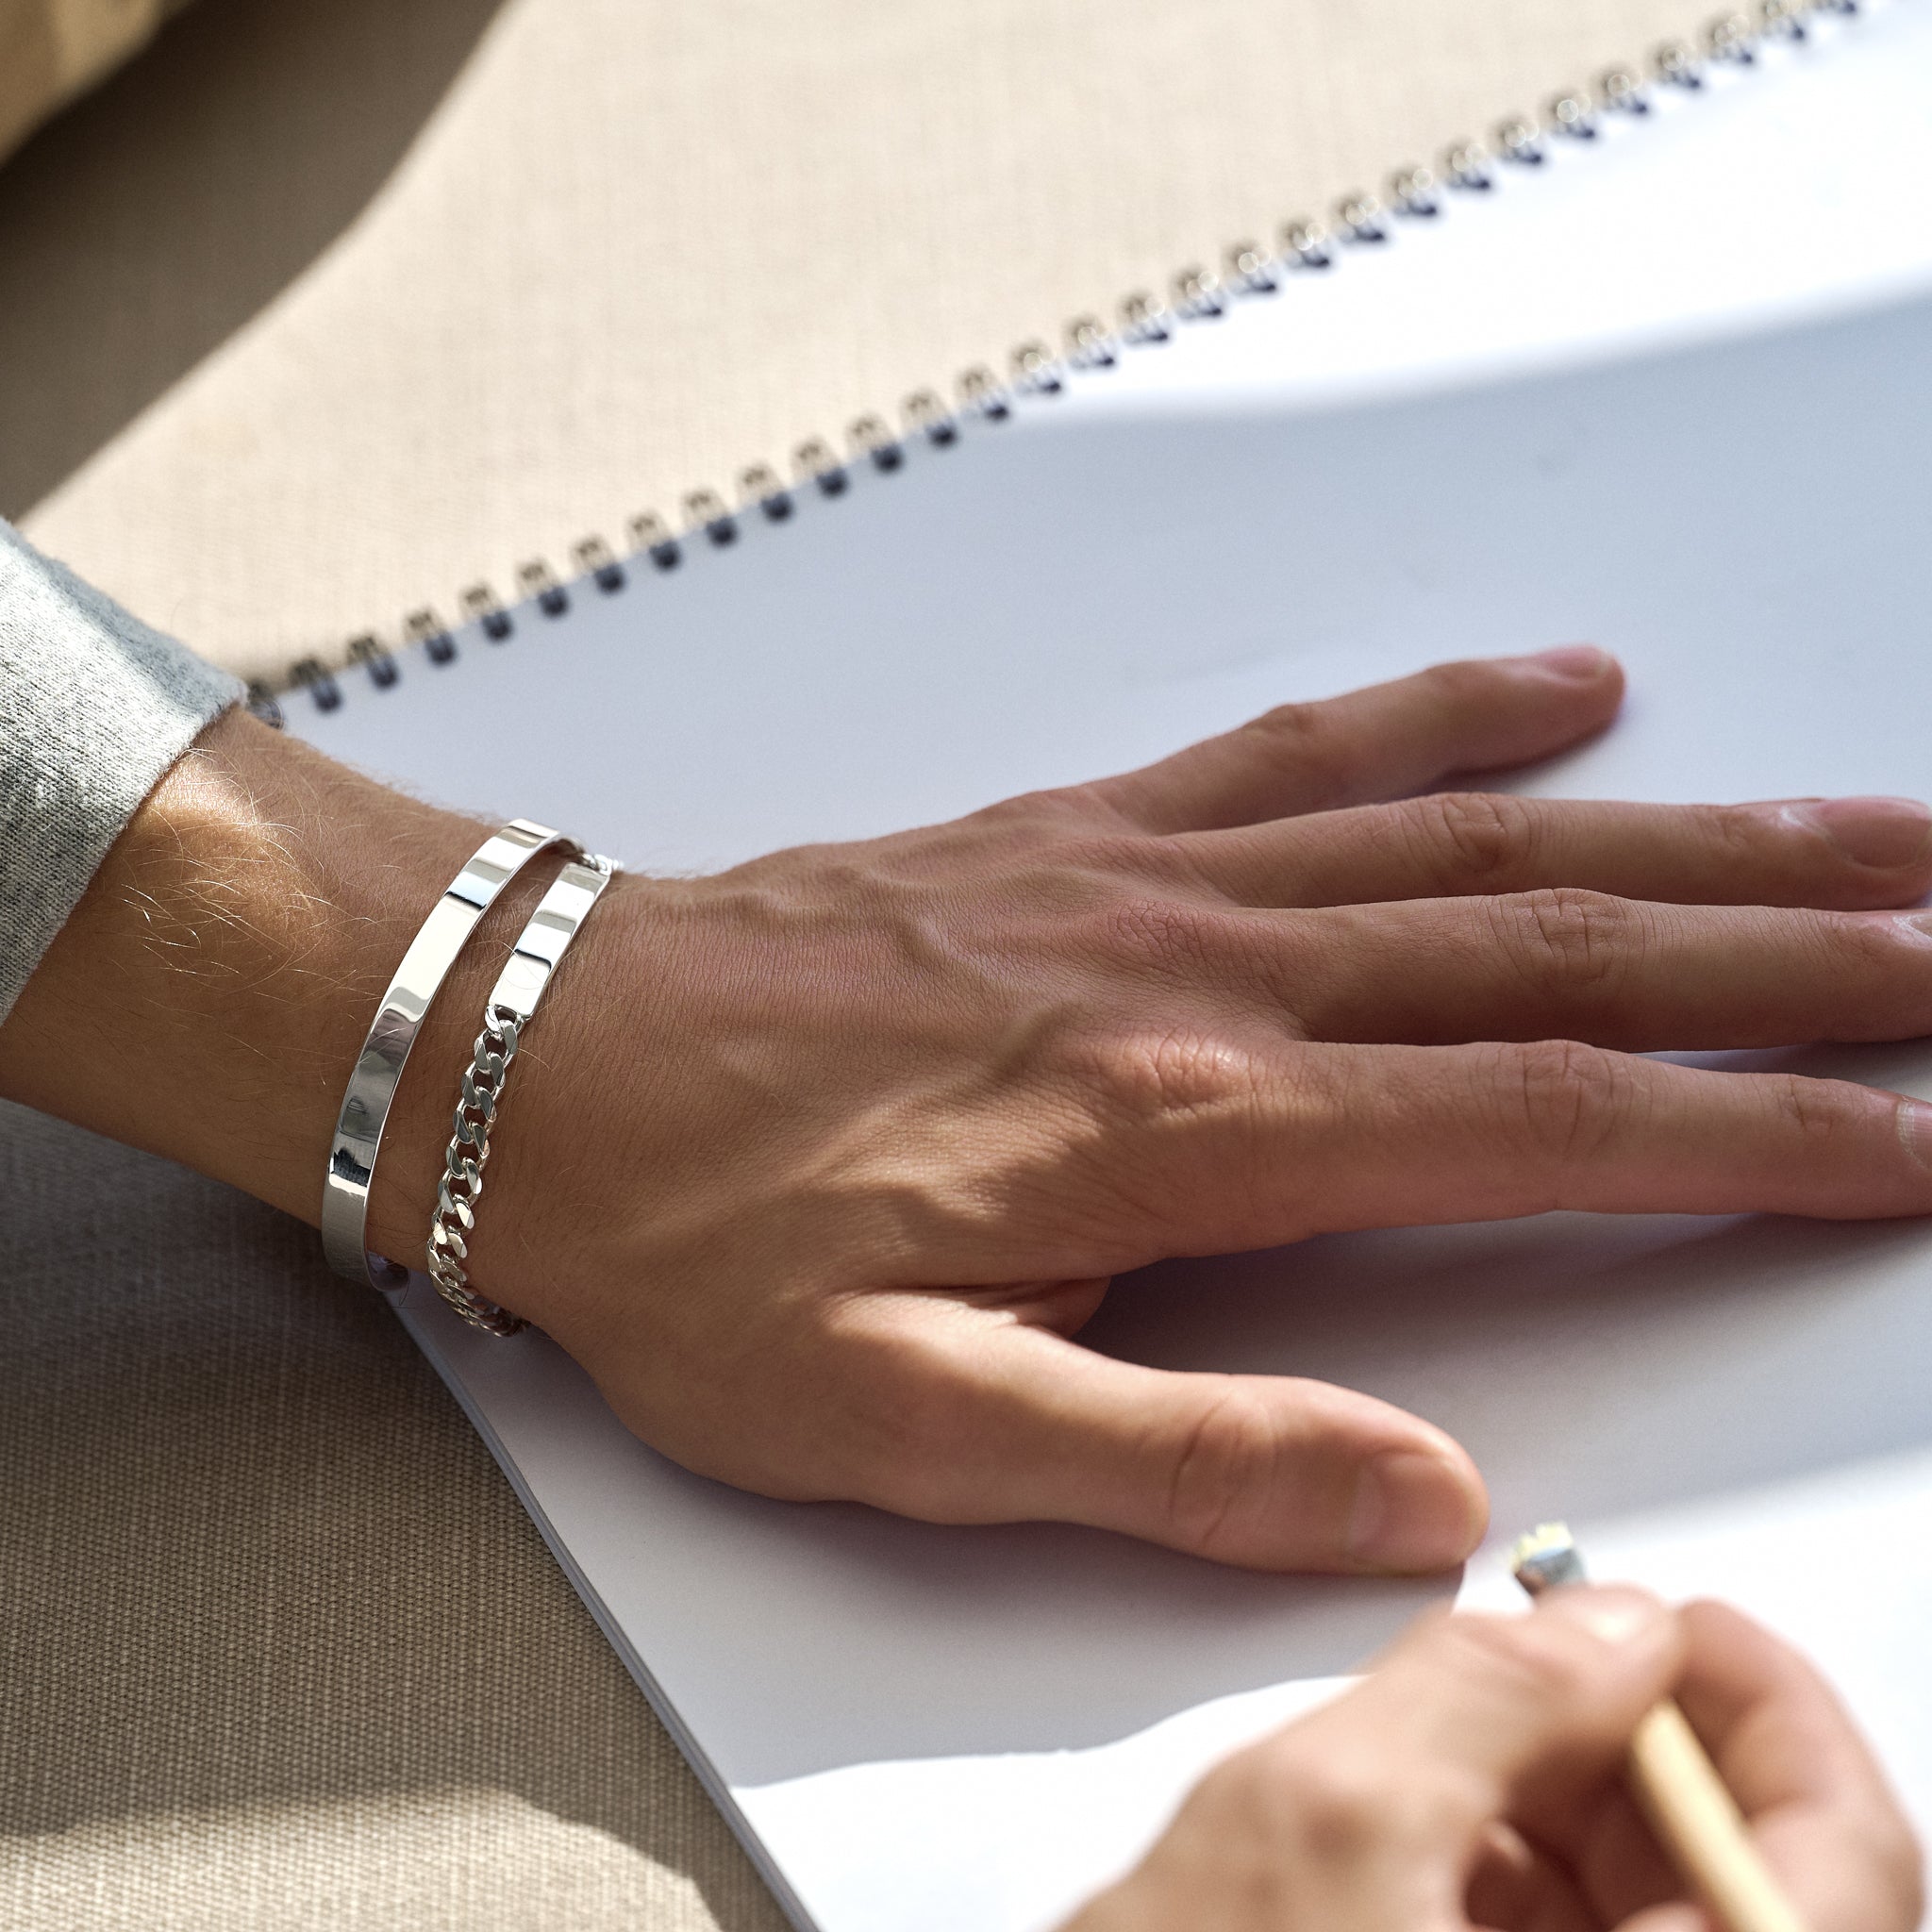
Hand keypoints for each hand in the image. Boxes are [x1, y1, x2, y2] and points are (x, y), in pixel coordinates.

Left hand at [12, 650, 1931, 1572]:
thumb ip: (1174, 1461)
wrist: (547, 1057)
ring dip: (1684, 834)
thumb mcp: (910, 1421)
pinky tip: (1565, 693)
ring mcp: (1153, 877)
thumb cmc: (701, 1242)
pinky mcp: (1090, 833)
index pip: (1543, 1124)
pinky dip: (1450, 718)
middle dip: (1787, 950)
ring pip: (1475, 842)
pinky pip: (1307, 754)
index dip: (1754, 1132)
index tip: (1904, 1136)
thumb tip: (1412, 1500)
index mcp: (1187, 1126)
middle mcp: (1202, 971)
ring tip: (1853, 828)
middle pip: (1558, 950)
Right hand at [1059, 1588, 1922, 1931]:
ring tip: (1456, 1729)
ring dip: (1567, 1805)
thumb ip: (1488, 1689)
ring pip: (1649, 1924)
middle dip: (1642, 1747)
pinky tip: (1419, 1822)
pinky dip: (1507, 1872)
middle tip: (1556, 1651)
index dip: (1770, 1713)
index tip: (1682, 1621)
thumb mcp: (1323, 1818)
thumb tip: (1604, 1626)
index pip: (1839, 1869)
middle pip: (1744, 1889)